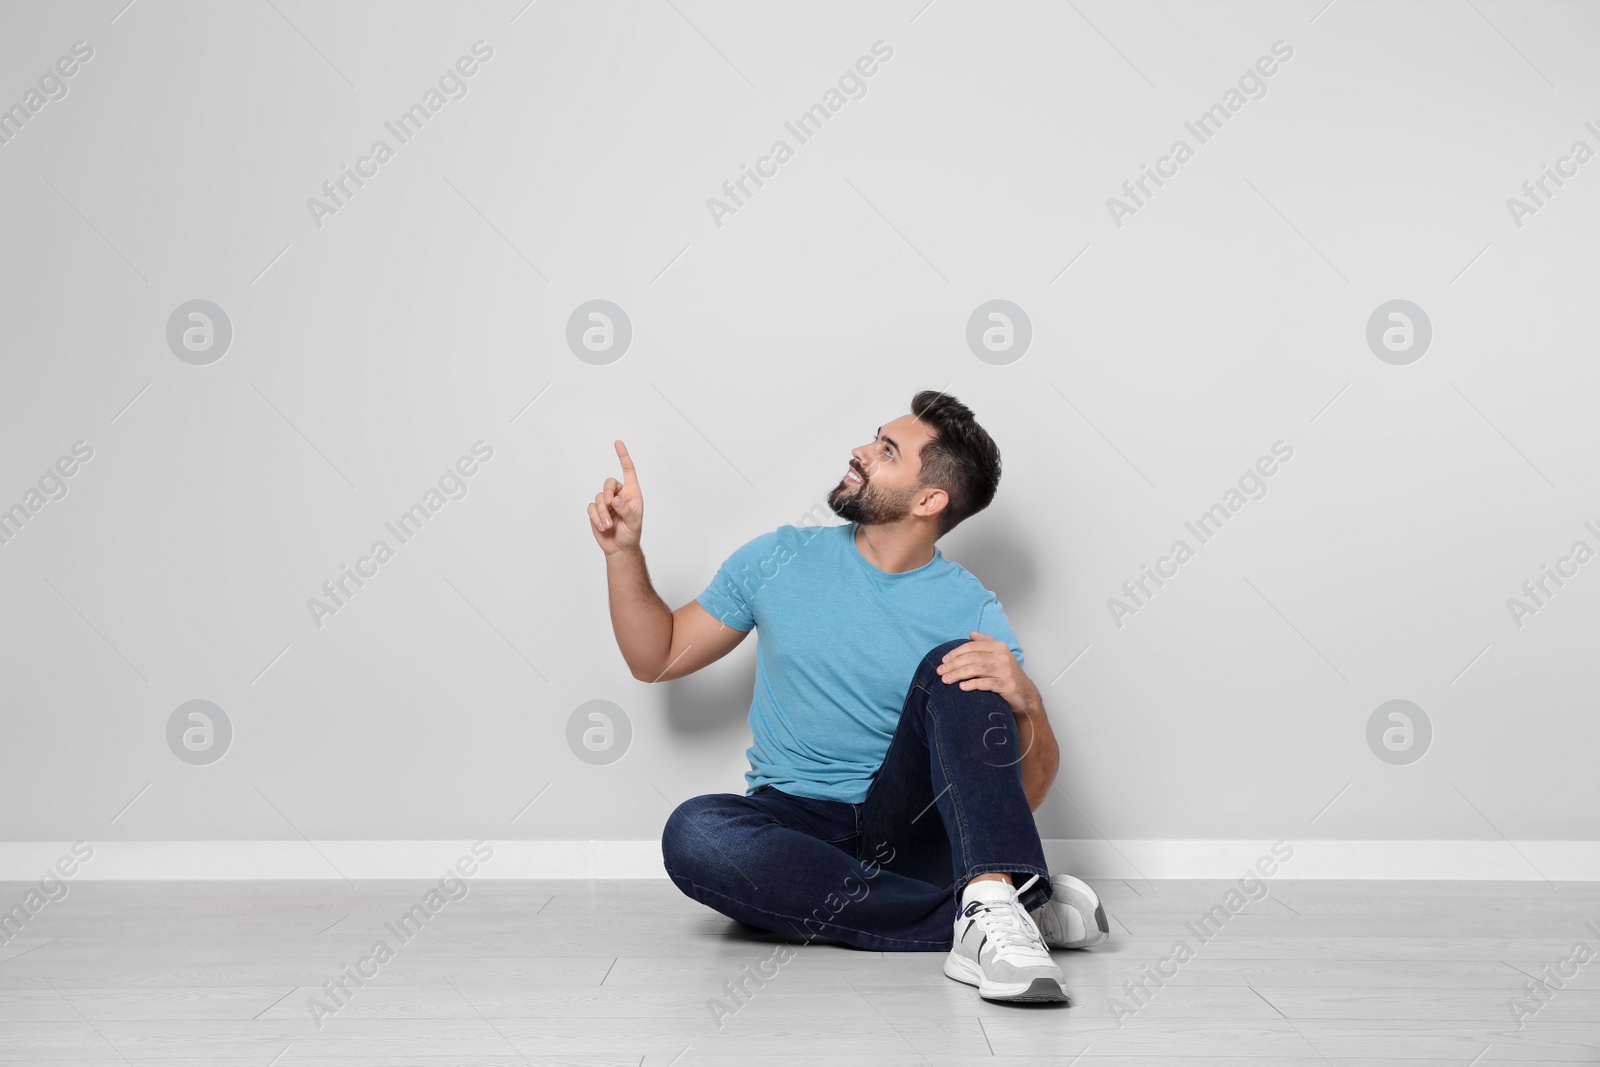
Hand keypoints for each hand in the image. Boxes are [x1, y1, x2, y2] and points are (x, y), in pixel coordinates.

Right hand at [589, 439, 642, 554]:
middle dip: (607, 493)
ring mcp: (606, 503)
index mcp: (632, 493)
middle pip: (608, 483)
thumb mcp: (634, 523)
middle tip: (610, 505)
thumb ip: (627, 511)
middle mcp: (618, 495)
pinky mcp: (595, 511)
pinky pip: (591, 508)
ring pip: (599, 498)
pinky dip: (596, 517)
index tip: (618, 443)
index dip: (623, 456)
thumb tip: (616, 501)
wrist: (620, 548)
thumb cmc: (631, 533)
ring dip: (602, 513)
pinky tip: (602, 527)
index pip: (628, 471)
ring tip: (608, 526)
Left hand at [935, 631, 1027, 708]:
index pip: (972, 646)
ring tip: (946, 680)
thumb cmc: (1007, 675)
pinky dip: (972, 684)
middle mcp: (1003, 656)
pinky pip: (986, 683)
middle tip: (940, 671)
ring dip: (958, 674)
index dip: (956, 652)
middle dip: (953, 664)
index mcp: (999, 647)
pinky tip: (961, 687)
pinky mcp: (1007, 685)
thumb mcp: (999, 656)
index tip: (943, 660)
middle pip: (972, 658)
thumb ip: (986, 643)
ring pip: (977, 669)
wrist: (1025, 695)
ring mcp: (1006, 670)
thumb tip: (972, 634)